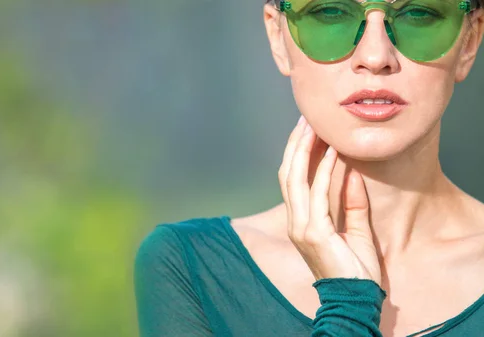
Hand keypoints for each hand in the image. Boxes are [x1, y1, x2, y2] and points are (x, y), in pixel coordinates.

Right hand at [278, 116, 381, 285]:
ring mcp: (301, 227)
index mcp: (301, 221)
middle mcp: (295, 221)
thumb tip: (351, 172)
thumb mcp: (356, 230)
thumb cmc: (355, 269)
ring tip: (316, 127)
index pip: (292, 180)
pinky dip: (324, 170)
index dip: (297, 153)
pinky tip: (333, 152)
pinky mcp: (314, 232)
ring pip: (295, 179)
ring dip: (305, 150)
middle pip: (288, 173)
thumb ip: (352, 203)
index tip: (308, 129)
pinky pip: (317, 193)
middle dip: (297, 144)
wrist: (354, 299)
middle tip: (307, 118)